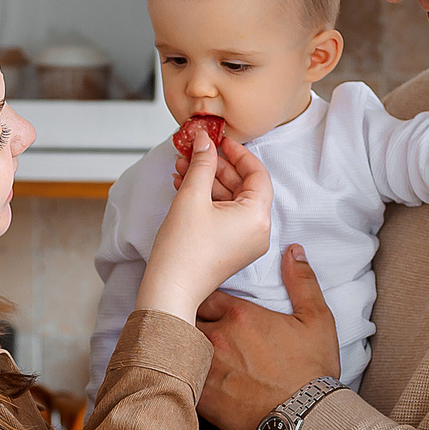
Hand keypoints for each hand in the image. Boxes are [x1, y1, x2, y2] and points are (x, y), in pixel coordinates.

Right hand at [137, 129, 270, 320]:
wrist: (170, 289)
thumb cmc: (183, 251)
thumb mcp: (192, 196)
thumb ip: (202, 163)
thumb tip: (205, 141)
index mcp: (257, 216)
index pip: (257, 172)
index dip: (237, 152)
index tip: (219, 140)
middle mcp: (258, 230)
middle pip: (243, 185)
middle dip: (216, 166)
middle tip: (195, 151)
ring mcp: (245, 241)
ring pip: (231, 200)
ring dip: (208, 181)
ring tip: (182, 167)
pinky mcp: (231, 248)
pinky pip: (225, 215)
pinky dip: (208, 200)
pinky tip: (184, 186)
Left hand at [194, 244, 338, 429]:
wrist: (307, 417)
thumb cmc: (312, 370)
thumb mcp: (317, 319)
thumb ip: (302, 282)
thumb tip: (293, 252)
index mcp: (240, 315)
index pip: (204, 294)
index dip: (203, 298)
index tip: (206, 304)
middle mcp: (217, 337)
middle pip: (184, 317)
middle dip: (186, 318)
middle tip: (190, 324)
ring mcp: (206, 368)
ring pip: (178, 347)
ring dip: (180, 346)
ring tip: (182, 349)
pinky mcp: (202, 397)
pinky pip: (180, 378)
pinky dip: (182, 374)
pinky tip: (185, 376)